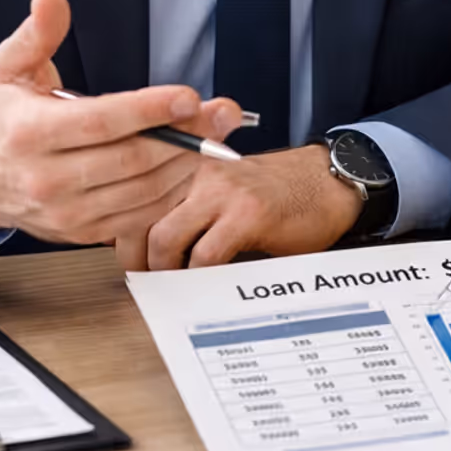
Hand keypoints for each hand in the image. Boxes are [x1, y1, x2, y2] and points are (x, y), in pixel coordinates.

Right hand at [0, 0, 243, 246]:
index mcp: (28, 134)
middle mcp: (46, 179)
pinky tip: (190, 163)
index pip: (101, 122)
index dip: (150, 109)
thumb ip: (38, 33)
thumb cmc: (3, 117)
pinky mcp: (82, 232)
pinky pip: (141, 215)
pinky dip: (173, 190)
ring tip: (215, 133)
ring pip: (143, 191)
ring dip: (188, 162)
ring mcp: (66, 212)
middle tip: (223, 113)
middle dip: (186, 135)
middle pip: (132, 160)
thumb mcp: (11, 68)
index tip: (190, 96)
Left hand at [130, 143, 363, 270]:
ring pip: (165, 237)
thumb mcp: (223, 190)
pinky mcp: (249, 213)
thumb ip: (189, 207)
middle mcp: (199, 171)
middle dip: (134, 260)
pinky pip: (206, 254)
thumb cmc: (277, 190)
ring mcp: (224, 191)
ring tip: (171, 287)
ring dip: (163, 272)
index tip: (127, 259)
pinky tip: (205, 286)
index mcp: (188, 163)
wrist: (327, 180)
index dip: (122, 235)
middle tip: (143, 282)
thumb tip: (148, 250)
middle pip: (140, 218)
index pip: (134, 197)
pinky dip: (198, 278)